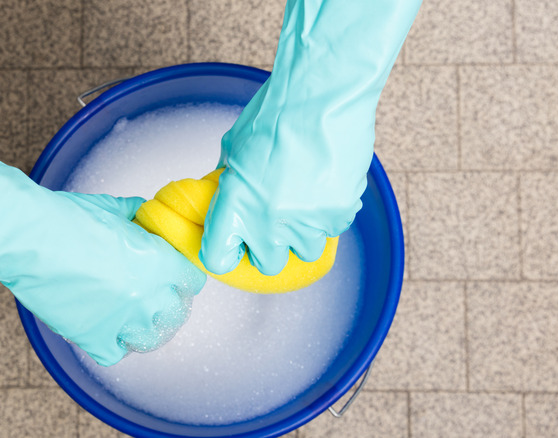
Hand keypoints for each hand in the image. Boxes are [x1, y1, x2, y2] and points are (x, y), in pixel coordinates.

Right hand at [8, 191, 205, 364]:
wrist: (27, 236)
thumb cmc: (65, 218)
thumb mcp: (112, 209)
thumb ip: (136, 215)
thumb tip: (144, 213)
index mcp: (158, 262)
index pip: (192, 281)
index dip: (182, 276)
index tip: (172, 276)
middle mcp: (146, 295)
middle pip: (176, 312)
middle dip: (166, 302)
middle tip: (149, 294)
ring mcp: (121, 320)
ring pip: (150, 339)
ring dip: (143, 328)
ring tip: (131, 317)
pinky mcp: (92, 337)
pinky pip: (115, 354)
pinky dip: (112, 345)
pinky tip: (105, 330)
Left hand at [200, 0, 421, 275]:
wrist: (323, 94)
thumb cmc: (277, 113)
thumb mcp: (234, 148)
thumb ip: (228, 181)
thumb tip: (223, 197)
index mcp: (235, 204)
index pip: (218, 258)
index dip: (224, 252)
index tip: (231, 245)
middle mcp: (268, 222)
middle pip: (267, 264)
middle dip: (269, 246)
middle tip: (272, 220)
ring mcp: (306, 222)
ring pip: (305, 250)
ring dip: (302, 231)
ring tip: (303, 196)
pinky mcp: (339, 214)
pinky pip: (333, 228)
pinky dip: (329, 212)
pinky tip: (324, 182)